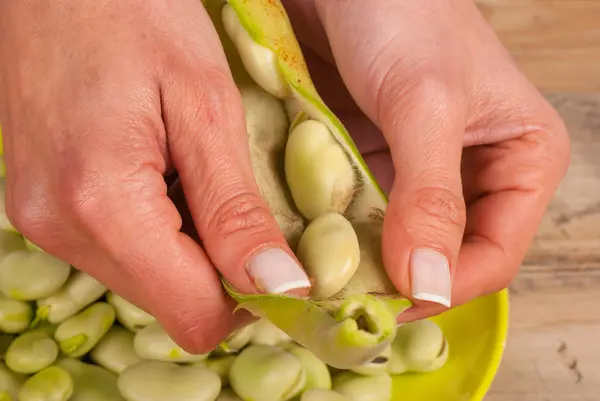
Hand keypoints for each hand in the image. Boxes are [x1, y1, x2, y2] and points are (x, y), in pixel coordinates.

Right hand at [0, 0, 310, 352]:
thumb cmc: (135, 13)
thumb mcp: (206, 106)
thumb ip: (236, 210)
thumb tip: (278, 287)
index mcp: (103, 205)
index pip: (195, 316)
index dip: (250, 299)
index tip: (282, 260)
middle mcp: (61, 229)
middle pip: (172, 303)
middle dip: (222, 270)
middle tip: (243, 203)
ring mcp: (44, 220)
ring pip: (149, 281)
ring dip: (192, 247)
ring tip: (201, 176)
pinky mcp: (44, 207)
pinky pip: (122, 251)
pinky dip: (161, 230)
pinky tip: (169, 174)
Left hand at [283, 0, 569, 320]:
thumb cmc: (403, 14)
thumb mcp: (426, 105)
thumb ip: (431, 196)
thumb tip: (428, 284)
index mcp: (521, 161)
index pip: (492, 257)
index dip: (442, 289)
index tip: (385, 305)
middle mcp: (474, 174)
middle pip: (439, 257)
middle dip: (394, 280)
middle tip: (342, 301)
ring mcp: (417, 173)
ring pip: (392, 242)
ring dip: (356, 261)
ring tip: (316, 279)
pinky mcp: (372, 163)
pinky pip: (356, 214)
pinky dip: (331, 232)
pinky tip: (302, 241)